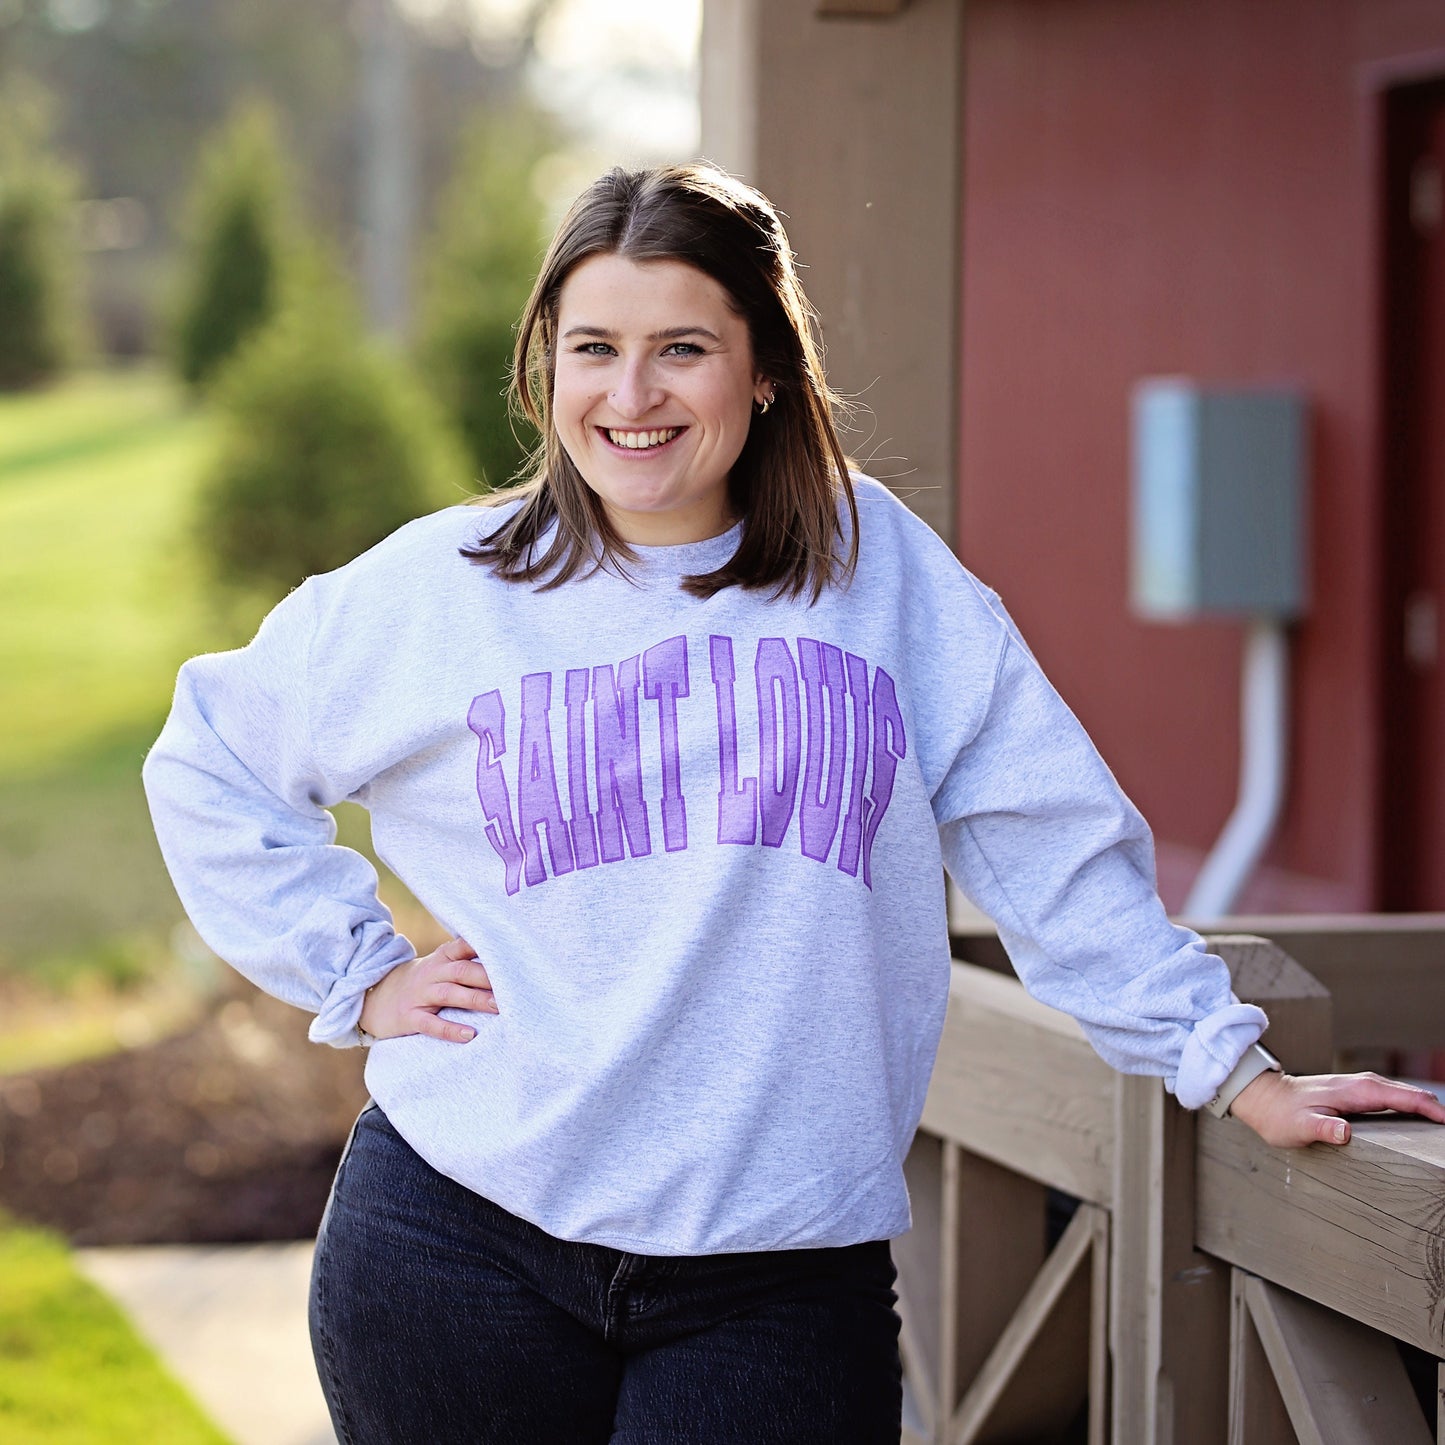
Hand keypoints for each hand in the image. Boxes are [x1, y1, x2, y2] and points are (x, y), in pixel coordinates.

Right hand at [358, 937, 496, 1043]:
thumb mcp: (438, 966)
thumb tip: (506, 962)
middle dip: (487, 977)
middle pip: (462, 971)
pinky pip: (431, 1024)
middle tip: (513, 986)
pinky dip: (450, 1029)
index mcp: (441, 959)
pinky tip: (470, 1035)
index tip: (507, 950)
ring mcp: (419, 995)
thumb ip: (466, 961)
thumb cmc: (421, 983)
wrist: (374, 998)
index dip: (483, 946)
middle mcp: (431, 974)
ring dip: (475, 999)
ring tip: (499, 1007)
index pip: (463, 946)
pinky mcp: (409, 1017)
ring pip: (450, 994)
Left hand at [1228, 1069, 1444, 1148]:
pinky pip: (1392, 1098)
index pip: (1404, 1098)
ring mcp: (1359, 1087)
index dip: (1432, 1110)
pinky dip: (1412, 1106)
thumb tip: (1345, 1132)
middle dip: (1436, 1109)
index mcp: (1355, 1091)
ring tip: (1443, 1127)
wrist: (1263, 1098)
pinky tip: (1419, 1120)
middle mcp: (1361, 1084)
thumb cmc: (1280, 1115)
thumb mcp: (1298, 1127)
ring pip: (1403, 1095)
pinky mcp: (1356, 1094)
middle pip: (1411, 1094)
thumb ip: (1322, 1129)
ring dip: (1426, 1107)